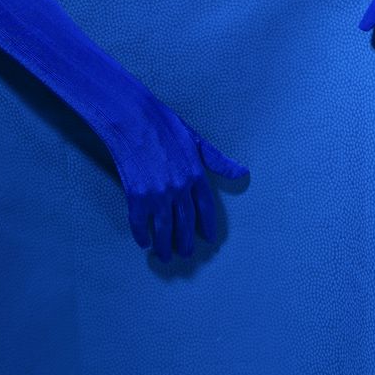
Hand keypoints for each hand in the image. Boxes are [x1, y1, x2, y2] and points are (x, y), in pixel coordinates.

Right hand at [96, 76, 248, 261]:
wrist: (133, 118)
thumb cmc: (164, 125)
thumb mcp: (196, 140)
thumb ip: (217, 160)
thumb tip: (242, 172)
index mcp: (195, 174)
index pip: (205, 208)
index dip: (207, 226)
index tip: (208, 240)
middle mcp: (179, 188)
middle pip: (185, 224)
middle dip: (186, 242)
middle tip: (186, 253)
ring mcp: (157, 193)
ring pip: (164, 229)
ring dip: (166, 246)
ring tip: (166, 256)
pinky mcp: (137, 196)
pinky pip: (140, 223)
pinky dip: (142, 236)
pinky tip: (145, 243)